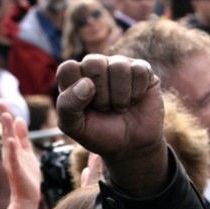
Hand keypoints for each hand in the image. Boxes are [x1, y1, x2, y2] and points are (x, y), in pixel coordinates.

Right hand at [0, 101, 40, 206]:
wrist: (27, 196)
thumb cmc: (27, 174)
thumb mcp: (26, 151)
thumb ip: (22, 136)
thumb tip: (19, 118)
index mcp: (13, 146)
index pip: (9, 127)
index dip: (6, 114)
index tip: (1, 100)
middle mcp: (10, 151)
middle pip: (6, 131)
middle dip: (4, 116)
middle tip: (0, 101)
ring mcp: (12, 161)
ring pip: (9, 142)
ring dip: (7, 129)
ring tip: (7, 116)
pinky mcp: (16, 170)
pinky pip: (14, 158)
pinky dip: (12, 150)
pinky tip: (11, 141)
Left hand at [56, 55, 165, 194]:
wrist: (131, 146)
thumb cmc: (99, 133)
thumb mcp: (74, 127)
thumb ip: (67, 106)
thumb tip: (86, 83)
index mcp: (74, 77)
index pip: (68, 68)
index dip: (76, 90)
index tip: (84, 107)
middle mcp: (96, 67)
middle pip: (93, 62)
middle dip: (100, 93)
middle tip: (104, 108)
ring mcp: (119, 66)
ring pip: (118, 66)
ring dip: (120, 95)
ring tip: (119, 106)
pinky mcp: (142, 70)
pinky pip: (139, 70)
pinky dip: (136, 92)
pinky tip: (134, 100)